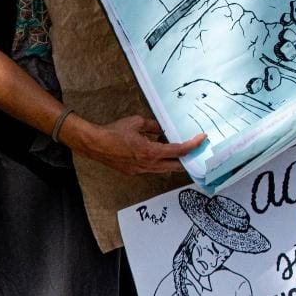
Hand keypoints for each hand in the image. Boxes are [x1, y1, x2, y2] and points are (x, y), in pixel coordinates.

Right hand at [84, 116, 205, 174]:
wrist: (94, 144)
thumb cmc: (114, 132)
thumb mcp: (137, 122)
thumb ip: (154, 126)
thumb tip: (163, 128)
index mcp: (150, 152)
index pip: (178, 151)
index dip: (192, 146)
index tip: (201, 139)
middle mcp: (147, 165)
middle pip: (175, 166)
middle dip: (187, 159)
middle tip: (196, 151)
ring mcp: (140, 171)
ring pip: (163, 169)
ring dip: (172, 161)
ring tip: (178, 150)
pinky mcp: (133, 172)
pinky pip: (152, 169)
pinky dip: (159, 162)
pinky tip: (158, 152)